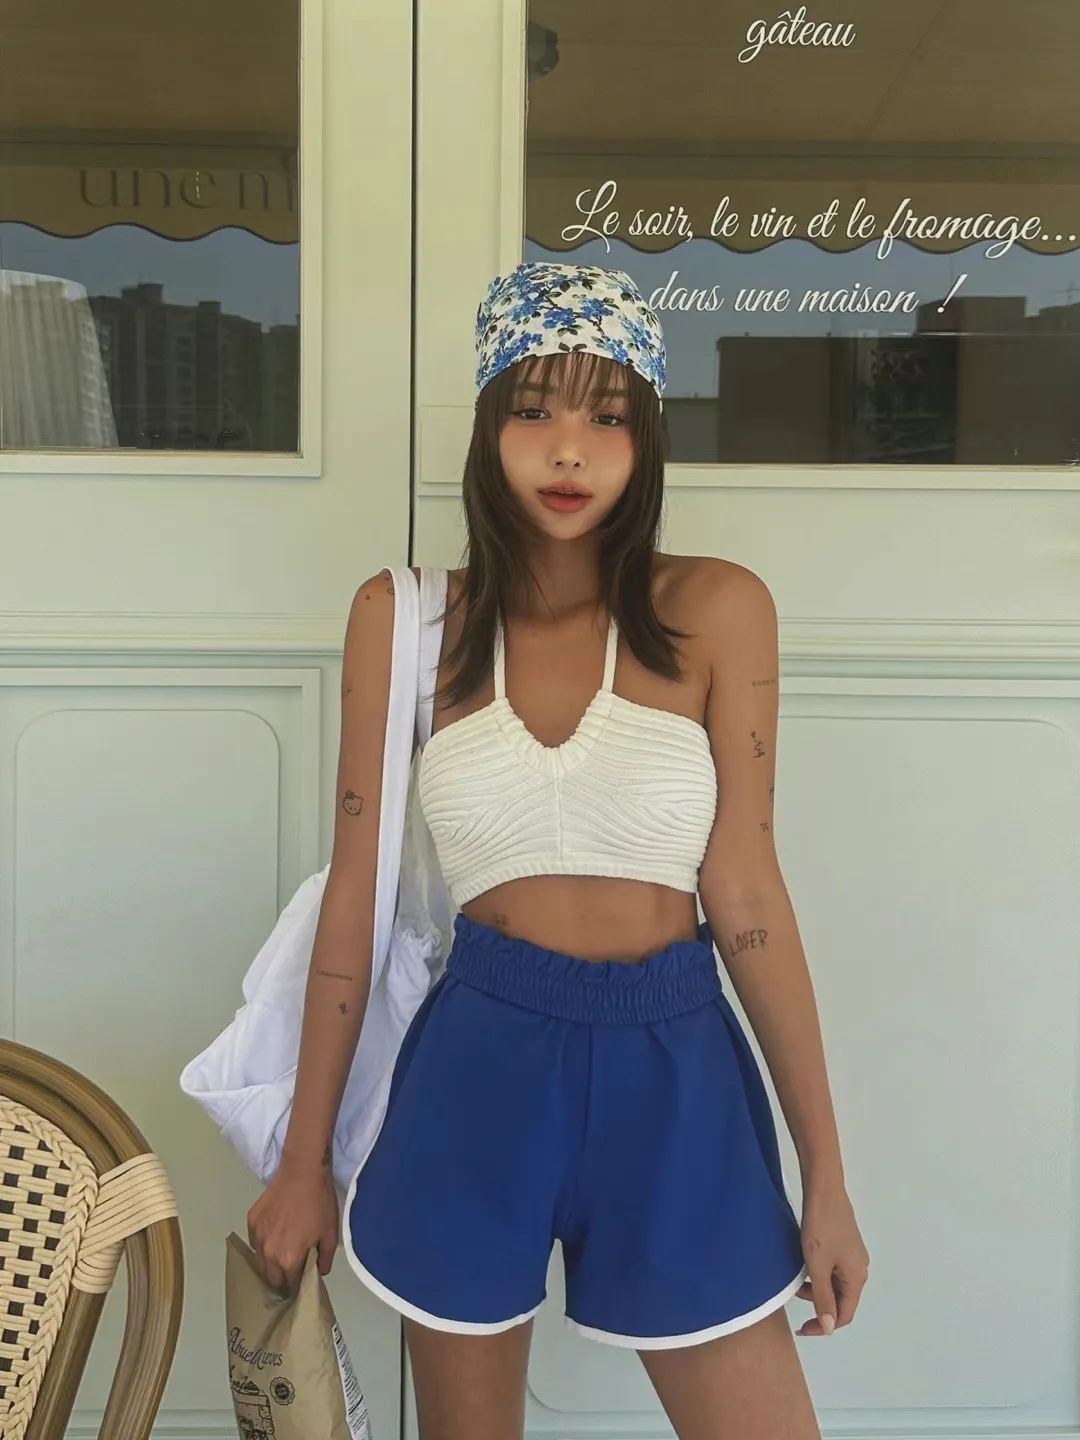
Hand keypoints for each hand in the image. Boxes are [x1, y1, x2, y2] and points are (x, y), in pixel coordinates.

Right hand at [246, 1153, 339, 1293]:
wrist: (303, 1172)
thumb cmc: (319, 1203)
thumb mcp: (330, 1233)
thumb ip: (324, 1259)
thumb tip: (320, 1271)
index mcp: (288, 1260)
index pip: (290, 1284)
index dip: (297, 1285)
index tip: (302, 1282)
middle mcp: (268, 1253)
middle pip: (271, 1278)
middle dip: (282, 1279)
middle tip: (293, 1270)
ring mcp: (257, 1236)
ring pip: (261, 1261)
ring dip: (270, 1263)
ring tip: (282, 1254)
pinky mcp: (251, 1220)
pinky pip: (255, 1241)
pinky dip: (263, 1243)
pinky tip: (274, 1235)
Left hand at [795, 1181, 868, 1335]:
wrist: (823, 1189)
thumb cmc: (821, 1227)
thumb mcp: (817, 1266)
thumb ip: (823, 1298)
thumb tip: (830, 1327)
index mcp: (857, 1277)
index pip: (844, 1314)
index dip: (824, 1325)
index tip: (803, 1328)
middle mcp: (859, 1268)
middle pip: (840, 1299)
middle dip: (818, 1303)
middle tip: (795, 1295)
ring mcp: (852, 1254)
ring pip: (834, 1282)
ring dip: (816, 1287)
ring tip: (796, 1279)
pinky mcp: (843, 1242)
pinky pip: (832, 1268)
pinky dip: (818, 1272)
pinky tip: (803, 1264)